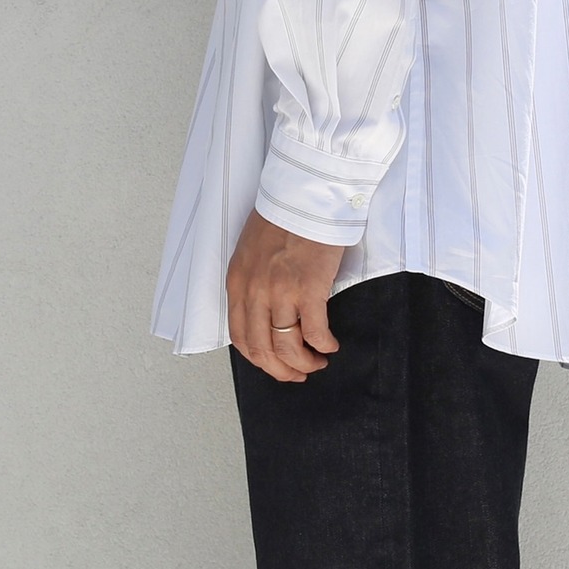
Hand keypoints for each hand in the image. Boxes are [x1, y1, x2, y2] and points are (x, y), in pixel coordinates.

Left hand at [226, 206, 343, 381]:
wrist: (305, 195)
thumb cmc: (283, 215)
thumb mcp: (252, 250)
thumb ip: (253, 281)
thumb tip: (265, 310)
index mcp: (238, 282)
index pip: (241, 337)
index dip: (259, 359)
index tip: (275, 365)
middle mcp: (254, 291)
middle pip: (262, 349)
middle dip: (281, 370)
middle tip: (298, 374)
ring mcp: (280, 292)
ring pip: (287, 346)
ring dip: (304, 362)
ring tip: (317, 361)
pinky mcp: (308, 289)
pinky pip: (314, 332)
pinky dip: (323, 345)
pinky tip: (330, 345)